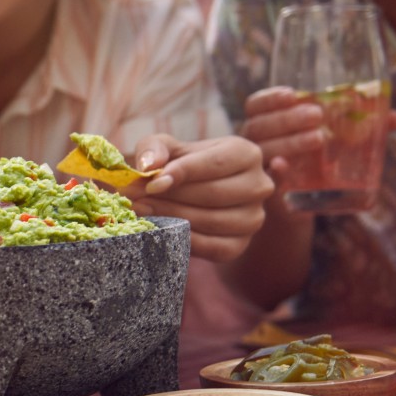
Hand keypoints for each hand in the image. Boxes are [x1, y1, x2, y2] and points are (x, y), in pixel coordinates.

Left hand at [127, 134, 270, 261]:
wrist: (191, 194)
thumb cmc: (181, 165)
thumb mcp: (167, 148)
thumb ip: (155, 148)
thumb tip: (149, 165)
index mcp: (246, 154)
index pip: (215, 163)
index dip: (182, 173)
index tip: (151, 184)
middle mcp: (259, 185)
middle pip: (214, 194)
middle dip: (172, 198)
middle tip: (137, 199)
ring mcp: (254, 218)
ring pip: (214, 221)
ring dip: (173, 218)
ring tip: (143, 211)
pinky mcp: (241, 244)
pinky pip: (213, 247)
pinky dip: (185, 239)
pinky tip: (161, 230)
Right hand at [240, 86, 395, 190]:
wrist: (296, 207)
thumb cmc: (313, 166)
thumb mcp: (332, 144)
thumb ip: (359, 129)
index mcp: (266, 125)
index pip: (257, 105)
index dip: (270, 98)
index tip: (293, 93)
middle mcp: (255, 144)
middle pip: (260, 125)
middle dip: (288, 118)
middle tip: (318, 116)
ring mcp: (259, 169)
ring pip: (263, 150)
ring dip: (289, 141)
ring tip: (319, 139)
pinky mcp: (268, 193)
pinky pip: (267, 181)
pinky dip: (274, 173)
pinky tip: (283, 167)